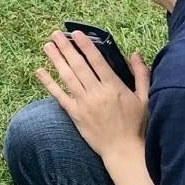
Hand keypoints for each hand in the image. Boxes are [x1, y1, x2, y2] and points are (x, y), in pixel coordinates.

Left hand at [35, 29, 149, 162]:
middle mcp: (97, 92)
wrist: (123, 150)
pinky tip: (40, 71)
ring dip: (56, 60)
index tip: (76, 33)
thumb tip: (135, 53)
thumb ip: (141, 74)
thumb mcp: (145, 98)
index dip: (85, 45)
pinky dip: (49, 83)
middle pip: (78, 65)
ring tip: (47, 46)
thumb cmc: (136, 125)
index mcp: (114, 86)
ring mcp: (84, 103)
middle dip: (66, 47)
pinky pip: (59, 96)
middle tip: (56, 34)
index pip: (96, 60)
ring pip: (67, 77)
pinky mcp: (75, 114)